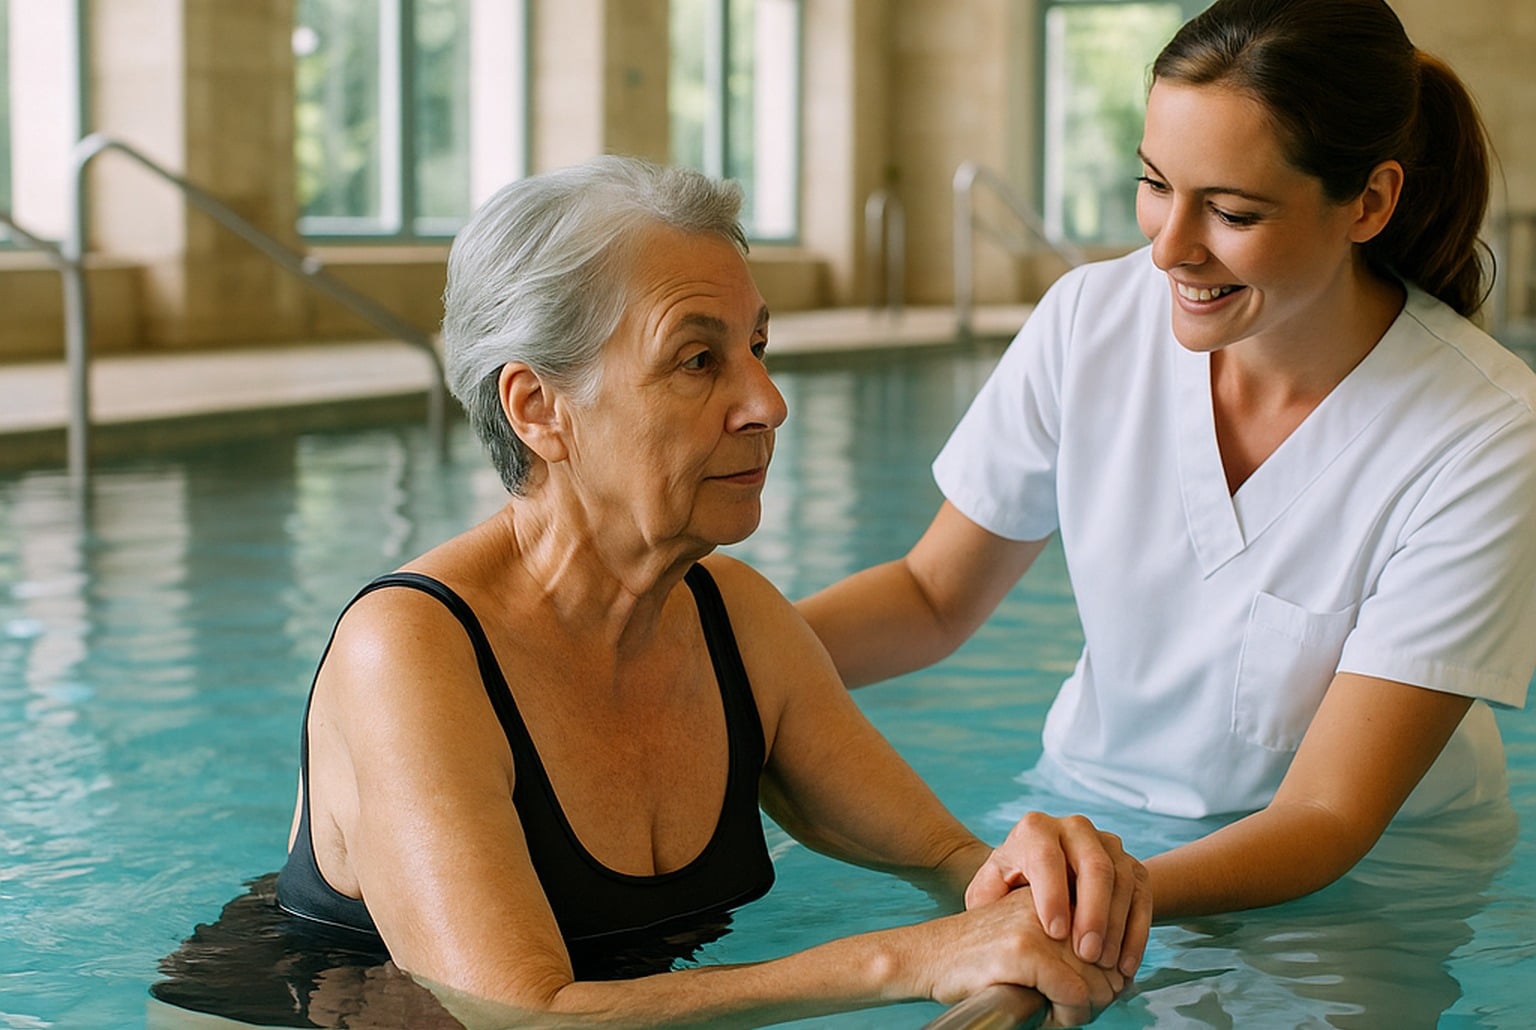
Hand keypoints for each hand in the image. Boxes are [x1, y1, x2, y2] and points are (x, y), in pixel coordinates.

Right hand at [902, 888, 1124, 1026]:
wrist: (926, 957)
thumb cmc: (979, 959)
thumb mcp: (1030, 941)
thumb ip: (1071, 947)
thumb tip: (1122, 980)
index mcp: (1055, 895)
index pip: (1112, 939)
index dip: (1107, 978)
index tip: (1084, 997)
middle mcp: (1050, 904)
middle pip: (1111, 963)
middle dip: (1100, 998)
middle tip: (1072, 1013)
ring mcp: (1036, 925)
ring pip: (1099, 982)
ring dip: (1085, 1011)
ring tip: (1058, 1015)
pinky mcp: (1023, 951)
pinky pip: (1074, 995)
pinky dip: (1068, 1017)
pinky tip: (1045, 1017)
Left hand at [964, 812, 1150, 976]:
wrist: (1048, 873)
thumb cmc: (1013, 884)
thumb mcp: (990, 887)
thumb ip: (986, 900)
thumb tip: (994, 921)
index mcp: (1036, 829)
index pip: (1047, 857)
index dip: (1053, 894)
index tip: (1054, 933)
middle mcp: (1075, 828)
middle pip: (1094, 865)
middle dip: (1093, 913)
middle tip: (1086, 955)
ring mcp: (1108, 844)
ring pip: (1122, 881)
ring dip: (1117, 926)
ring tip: (1105, 965)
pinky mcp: (1132, 865)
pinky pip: (1142, 897)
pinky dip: (1136, 933)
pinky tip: (1125, 965)